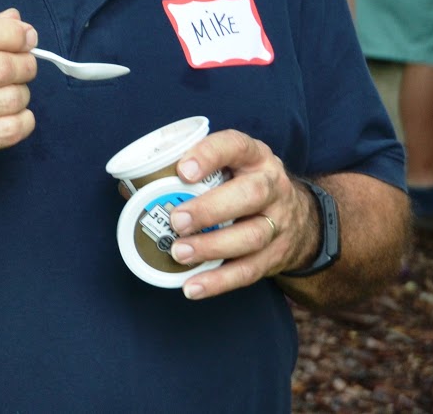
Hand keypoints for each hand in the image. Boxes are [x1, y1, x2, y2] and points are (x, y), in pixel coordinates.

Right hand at [0, 11, 37, 181]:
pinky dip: (24, 119)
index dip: (11, 32)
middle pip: (0, 67)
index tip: (27, 36)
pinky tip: (13, 115)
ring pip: (12, 97)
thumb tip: (16, 20)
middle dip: (25, 64)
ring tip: (11, 93)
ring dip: (22, 93)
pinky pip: (13, 128)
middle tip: (25, 66)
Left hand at [158, 129, 315, 298]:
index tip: (183, 170)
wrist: (300, 219)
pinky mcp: (277, 256)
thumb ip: (187, 173)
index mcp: (254, 157)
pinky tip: (192, 286)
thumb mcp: (228, 166)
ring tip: (178, 253)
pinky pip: (249, 271)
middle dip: (210, 209)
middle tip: (176, 221)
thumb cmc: (243, 185)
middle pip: (249, 195)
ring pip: (251, 236)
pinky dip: (219, 281)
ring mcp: (279, 223)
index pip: (235, 146)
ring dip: (211, 247)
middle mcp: (271, 186)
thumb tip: (131, 189)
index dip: (209, 155)